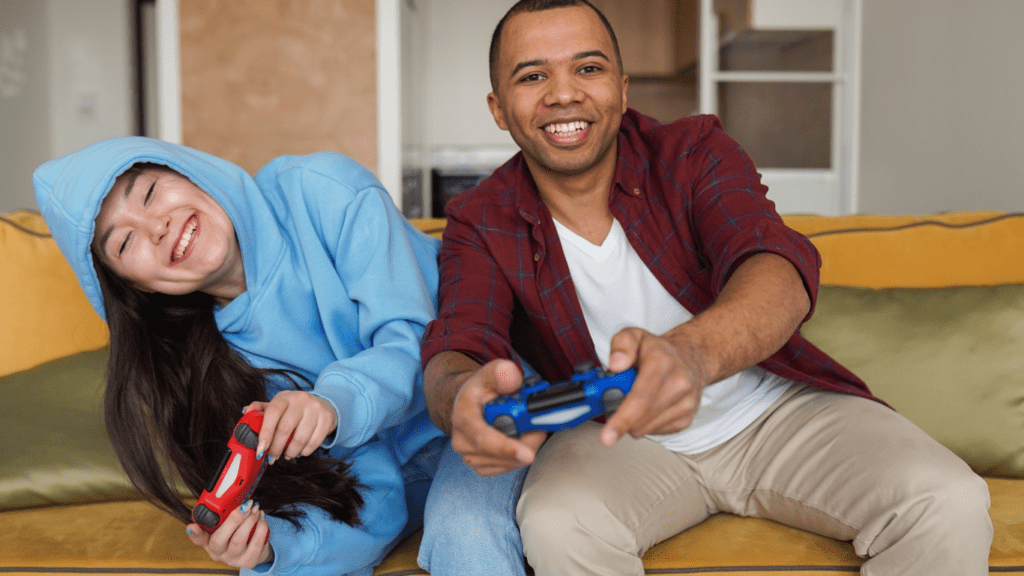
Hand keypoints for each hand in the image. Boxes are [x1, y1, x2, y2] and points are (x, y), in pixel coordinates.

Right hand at [187, 500, 272, 568]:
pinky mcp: (249, 561)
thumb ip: (225, 514)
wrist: (255, 550)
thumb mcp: (229, 525)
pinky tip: (261, 518)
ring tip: (255, 509)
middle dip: (233, 519)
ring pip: (238, 540)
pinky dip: (261, 527)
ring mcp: (233, 559)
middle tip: (245, 505)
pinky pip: (256, 544)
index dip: (194, 533)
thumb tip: (230, 496)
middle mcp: (218, 553)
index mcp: (209, 541)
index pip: (198, 539)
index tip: (192, 525)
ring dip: (249, 521)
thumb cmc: (239, 534)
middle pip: (218, 540)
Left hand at [245, 391, 336, 462]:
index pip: (272, 413)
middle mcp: (301, 400)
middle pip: (285, 429)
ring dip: (291, 452)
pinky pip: (314, 442)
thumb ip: (262, 409)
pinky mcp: (327, 419)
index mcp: (285, 397)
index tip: (260, 449)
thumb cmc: (296, 408)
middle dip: (276, 448)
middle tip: (272, 457)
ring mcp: (316, 409)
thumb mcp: (279, 404)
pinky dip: (305, 451)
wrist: (324, 404)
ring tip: (287, 455)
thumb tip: (246, 411)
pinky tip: (300, 451)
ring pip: (300, 438)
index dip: (265, 433)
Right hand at [449, 359, 546, 475]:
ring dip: (525, 446)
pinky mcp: (480, 466)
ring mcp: (470, 456)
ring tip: (528, 427)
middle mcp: (461, 440)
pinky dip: (519, 456)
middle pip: (501, 454)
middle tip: (539, 424)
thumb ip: (501, 373)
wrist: (469, 403)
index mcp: (462, 416)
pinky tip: (521, 440)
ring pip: (508, 463)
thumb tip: (510, 375)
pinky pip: (507, 468)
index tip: (528, 454)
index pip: (483, 438)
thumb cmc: (480, 390)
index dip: (506, 447)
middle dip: (527, 441)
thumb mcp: (490, 373)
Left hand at [600, 327, 705, 446]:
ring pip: (645, 428)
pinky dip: (644, 423)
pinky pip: (654, 431)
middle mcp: (679, 385)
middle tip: (612, 402)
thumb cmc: (658, 351)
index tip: (607, 435)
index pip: (641, 398)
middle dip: (619, 419)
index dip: (622, 419)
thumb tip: (615, 365)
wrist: (692, 359)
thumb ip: (621, 345)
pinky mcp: (686, 419)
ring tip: (635, 398)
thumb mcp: (634, 335)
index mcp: (662, 363)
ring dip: (632, 420)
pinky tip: (648, 406)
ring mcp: (685, 404)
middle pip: (641, 418)